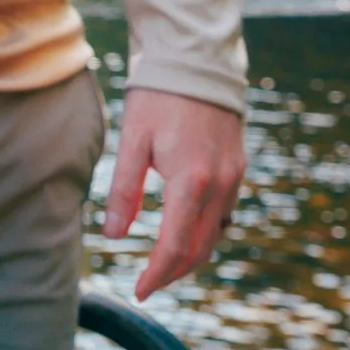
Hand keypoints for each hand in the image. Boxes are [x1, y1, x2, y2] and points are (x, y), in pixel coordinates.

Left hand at [101, 87, 244, 296]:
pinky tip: (185, 229)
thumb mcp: (132, 140)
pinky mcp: (237, 166)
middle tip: (148, 283)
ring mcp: (233, 176)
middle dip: (173, 272)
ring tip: (163, 263)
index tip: (140, 290)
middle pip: (200, 248)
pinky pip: (224, 213)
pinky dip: (205, 231)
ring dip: (191, 255)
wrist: (196, 59)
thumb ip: (124, 189)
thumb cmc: (157, 96)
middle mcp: (219, 185)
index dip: (157, 274)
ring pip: (216, 234)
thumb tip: (112, 235)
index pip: (175, 246)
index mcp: (190, 181)